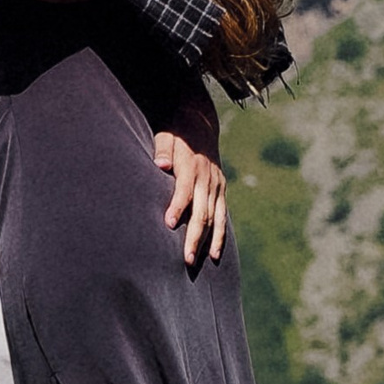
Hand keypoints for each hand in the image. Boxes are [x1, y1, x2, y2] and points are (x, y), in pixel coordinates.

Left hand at [153, 131, 227, 267]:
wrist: (199, 122)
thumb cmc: (175, 131)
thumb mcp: (166, 134)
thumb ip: (163, 149)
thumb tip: (160, 164)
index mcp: (191, 165)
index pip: (185, 190)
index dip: (177, 207)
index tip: (169, 223)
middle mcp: (207, 178)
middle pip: (202, 211)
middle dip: (194, 236)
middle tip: (186, 258)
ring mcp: (217, 185)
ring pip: (214, 218)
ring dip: (207, 242)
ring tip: (197, 261)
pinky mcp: (222, 190)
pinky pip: (222, 216)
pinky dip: (220, 236)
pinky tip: (215, 255)